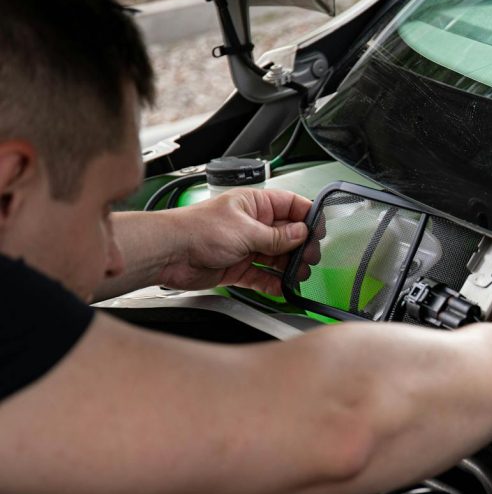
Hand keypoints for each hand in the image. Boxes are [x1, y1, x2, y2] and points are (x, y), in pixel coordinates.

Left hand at [159, 188, 311, 294]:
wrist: (169, 253)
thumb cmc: (197, 230)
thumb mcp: (246, 231)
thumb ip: (277, 236)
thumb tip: (301, 234)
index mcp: (254, 204)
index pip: (290, 206)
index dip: (307, 217)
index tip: (319, 231)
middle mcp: (252, 224)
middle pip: (287, 235)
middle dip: (300, 247)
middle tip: (309, 258)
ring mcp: (246, 247)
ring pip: (276, 257)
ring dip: (288, 267)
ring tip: (298, 275)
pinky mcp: (238, 267)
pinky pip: (262, 276)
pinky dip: (272, 283)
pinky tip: (282, 288)